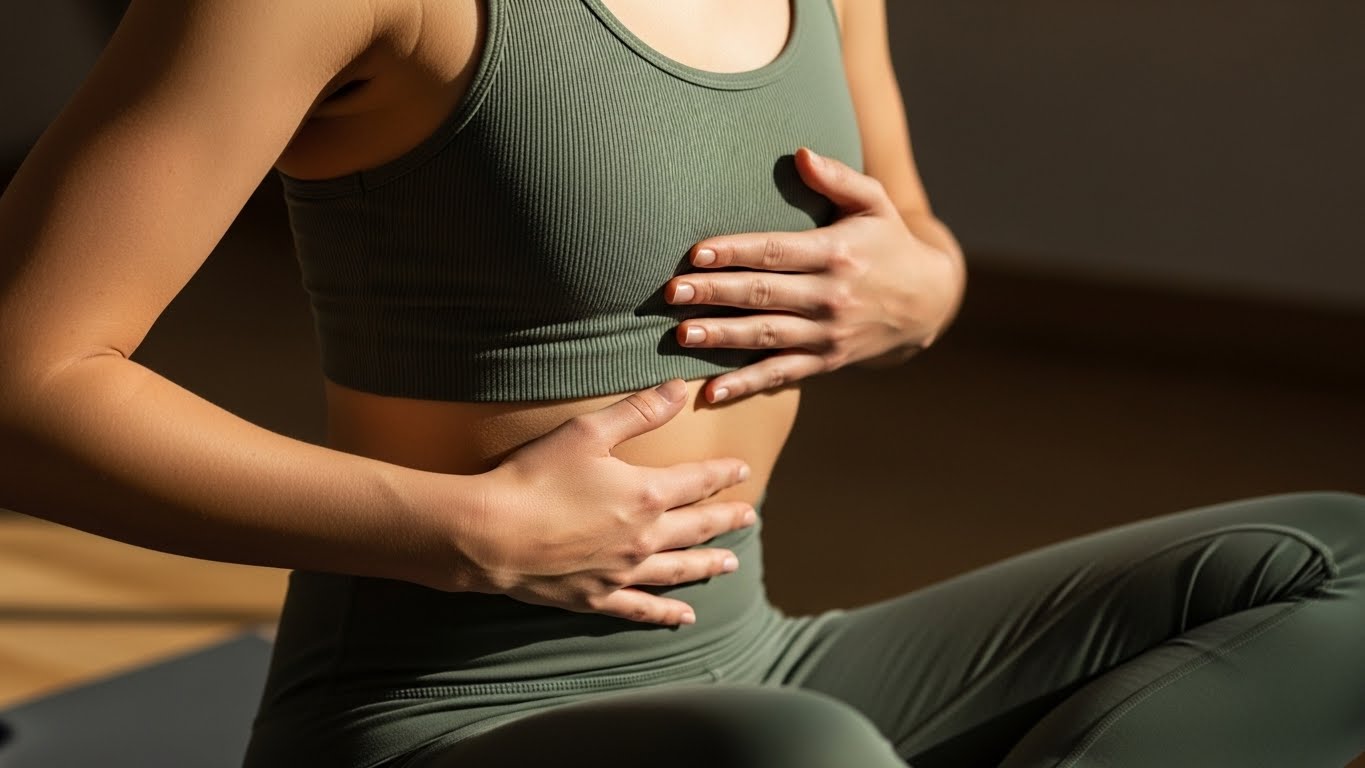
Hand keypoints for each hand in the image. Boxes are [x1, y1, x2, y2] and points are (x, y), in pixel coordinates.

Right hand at [453, 379, 754, 625]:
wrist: (490, 534)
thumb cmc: (535, 477)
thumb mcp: (588, 432)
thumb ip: (639, 411)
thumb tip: (680, 388)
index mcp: (647, 494)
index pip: (697, 481)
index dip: (722, 473)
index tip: (743, 470)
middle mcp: (645, 538)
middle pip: (696, 526)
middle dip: (725, 519)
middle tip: (748, 517)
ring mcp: (623, 573)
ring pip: (679, 569)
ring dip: (707, 563)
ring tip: (730, 563)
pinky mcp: (598, 598)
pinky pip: (642, 608)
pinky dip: (666, 613)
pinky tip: (685, 617)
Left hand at [665, 146, 964, 402]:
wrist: (927, 303)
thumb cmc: (889, 243)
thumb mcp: (875, 203)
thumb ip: (838, 177)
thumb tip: (800, 154)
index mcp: (835, 253)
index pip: (776, 252)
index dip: (735, 252)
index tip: (696, 253)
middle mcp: (830, 296)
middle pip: (763, 294)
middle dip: (715, 294)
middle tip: (672, 292)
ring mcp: (827, 334)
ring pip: (766, 336)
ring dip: (723, 337)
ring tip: (683, 335)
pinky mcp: (826, 361)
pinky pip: (781, 375)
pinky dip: (746, 385)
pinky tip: (711, 393)